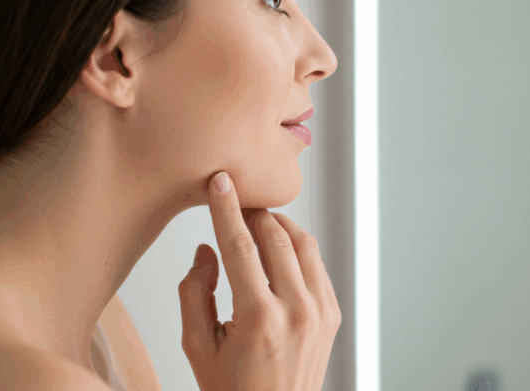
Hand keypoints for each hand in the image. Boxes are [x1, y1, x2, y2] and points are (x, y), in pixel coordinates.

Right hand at [178, 171, 341, 390]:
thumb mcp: (197, 347)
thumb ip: (195, 293)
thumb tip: (207, 249)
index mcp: (259, 319)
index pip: (240, 246)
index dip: (227, 209)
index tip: (221, 181)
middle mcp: (297, 312)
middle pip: (275, 237)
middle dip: (254, 212)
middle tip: (236, 200)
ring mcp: (321, 312)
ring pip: (303, 244)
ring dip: (278, 226)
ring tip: (255, 224)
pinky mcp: (334, 315)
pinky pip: (316, 265)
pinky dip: (296, 249)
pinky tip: (277, 251)